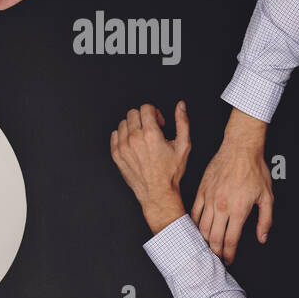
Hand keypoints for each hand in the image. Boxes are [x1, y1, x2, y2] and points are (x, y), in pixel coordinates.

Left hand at [110, 101, 190, 233]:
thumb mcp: (183, 145)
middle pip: (133, 113)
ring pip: (123, 123)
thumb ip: (182, 122)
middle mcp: (134, 138)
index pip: (145, 107)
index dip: (154, 113)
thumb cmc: (170, 171)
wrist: (157, 192)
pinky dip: (123, 136)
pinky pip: (115, 135)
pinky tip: (133, 144)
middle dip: (143, 117)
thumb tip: (180, 106)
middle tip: (151, 129)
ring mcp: (123, 147)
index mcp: (150, 134)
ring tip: (142, 137)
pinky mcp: (116, 154)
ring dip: (133, 126)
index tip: (159, 123)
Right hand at [191, 107, 272, 263]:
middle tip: (216, 257)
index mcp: (238, 210)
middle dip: (215, 251)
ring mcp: (208, 199)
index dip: (229, 254)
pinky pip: (194, 213)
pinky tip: (197, 229)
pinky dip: (194, 224)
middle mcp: (221, 207)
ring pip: (201, 227)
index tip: (228, 260)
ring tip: (207, 246)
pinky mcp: (200, 191)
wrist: (239, 149)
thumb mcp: (267, 197)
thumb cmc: (254, 170)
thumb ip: (265, 220)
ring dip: (203, 240)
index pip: (230, 240)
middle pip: (213, 238)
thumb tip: (261, 237)